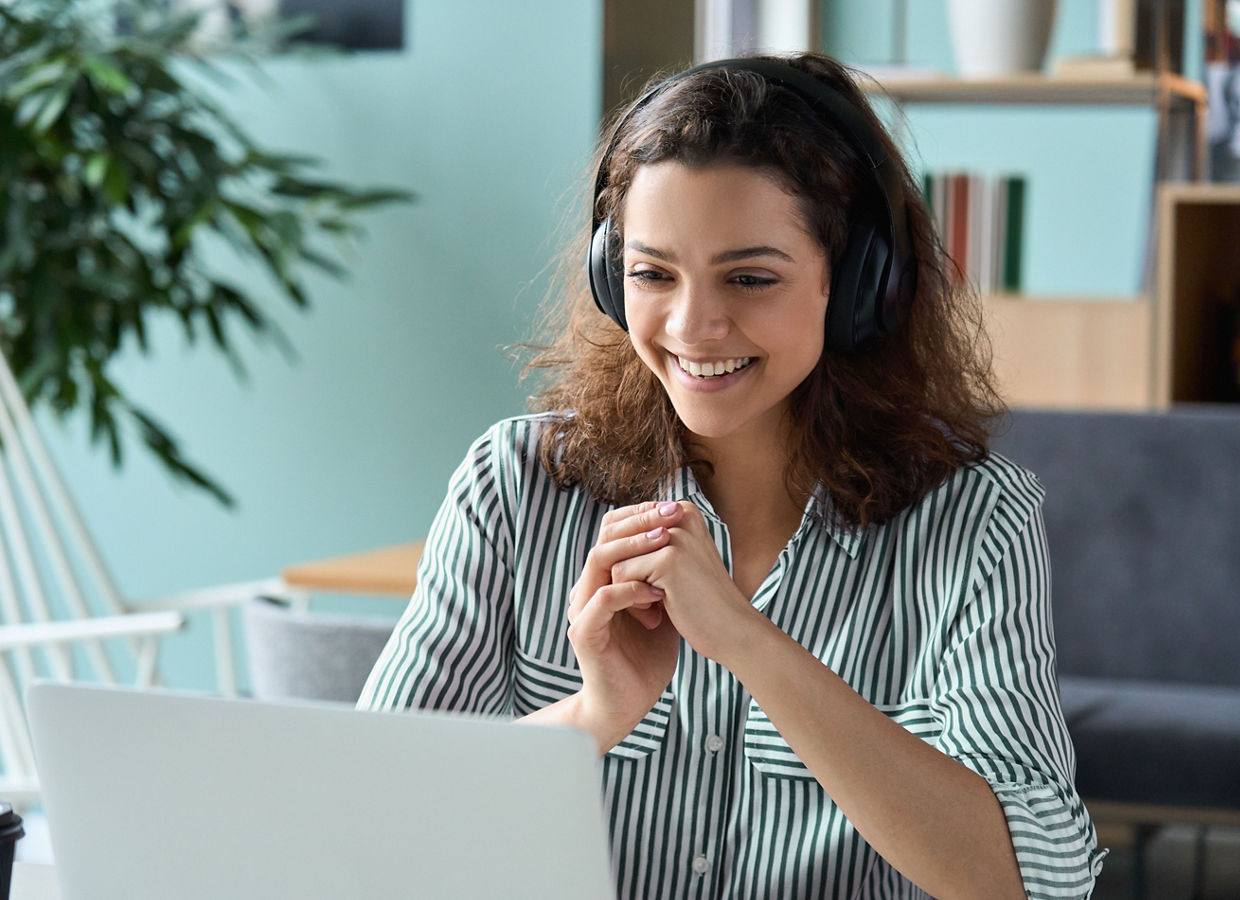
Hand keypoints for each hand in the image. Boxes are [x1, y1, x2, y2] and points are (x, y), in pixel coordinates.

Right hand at [564, 501, 685, 751]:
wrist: (628, 702)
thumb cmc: (646, 657)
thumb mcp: (662, 606)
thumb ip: (666, 575)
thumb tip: (691, 541)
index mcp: (603, 578)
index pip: (614, 531)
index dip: (642, 515)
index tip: (675, 507)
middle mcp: (587, 588)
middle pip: (604, 537)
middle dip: (640, 521)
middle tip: (671, 514)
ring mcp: (582, 609)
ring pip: (598, 561)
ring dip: (633, 548)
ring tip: (664, 543)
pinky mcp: (584, 632)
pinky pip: (603, 599)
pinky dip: (631, 591)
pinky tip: (658, 593)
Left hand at [610, 502, 756, 663]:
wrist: (732, 631)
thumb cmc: (702, 601)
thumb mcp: (676, 561)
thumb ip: (648, 541)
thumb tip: (606, 527)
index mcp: (683, 510)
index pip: (627, 528)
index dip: (630, 561)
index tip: (654, 585)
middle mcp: (680, 515)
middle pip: (619, 543)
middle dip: (627, 575)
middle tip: (648, 601)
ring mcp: (675, 536)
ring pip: (616, 559)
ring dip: (627, 590)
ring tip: (654, 607)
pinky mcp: (668, 559)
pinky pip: (620, 576)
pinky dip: (632, 601)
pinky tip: (656, 614)